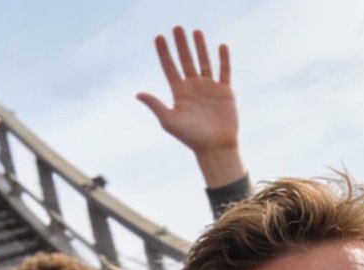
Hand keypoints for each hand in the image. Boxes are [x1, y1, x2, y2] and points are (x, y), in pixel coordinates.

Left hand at [136, 27, 241, 182]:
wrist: (215, 147)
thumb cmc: (191, 137)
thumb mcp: (169, 121)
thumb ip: (155, 105)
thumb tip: (138, 93)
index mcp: (179, 93)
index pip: (169, 67)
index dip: (164, 53)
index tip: (159, 37)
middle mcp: (193, 88)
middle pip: (185, 60)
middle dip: (181, 44)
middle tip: (177, 28)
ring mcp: (209, 88)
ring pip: (204, 62)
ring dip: (200, 47)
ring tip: (195, 31)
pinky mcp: (225, 91)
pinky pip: (224, 71)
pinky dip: (223, 59)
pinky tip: (220, 46)